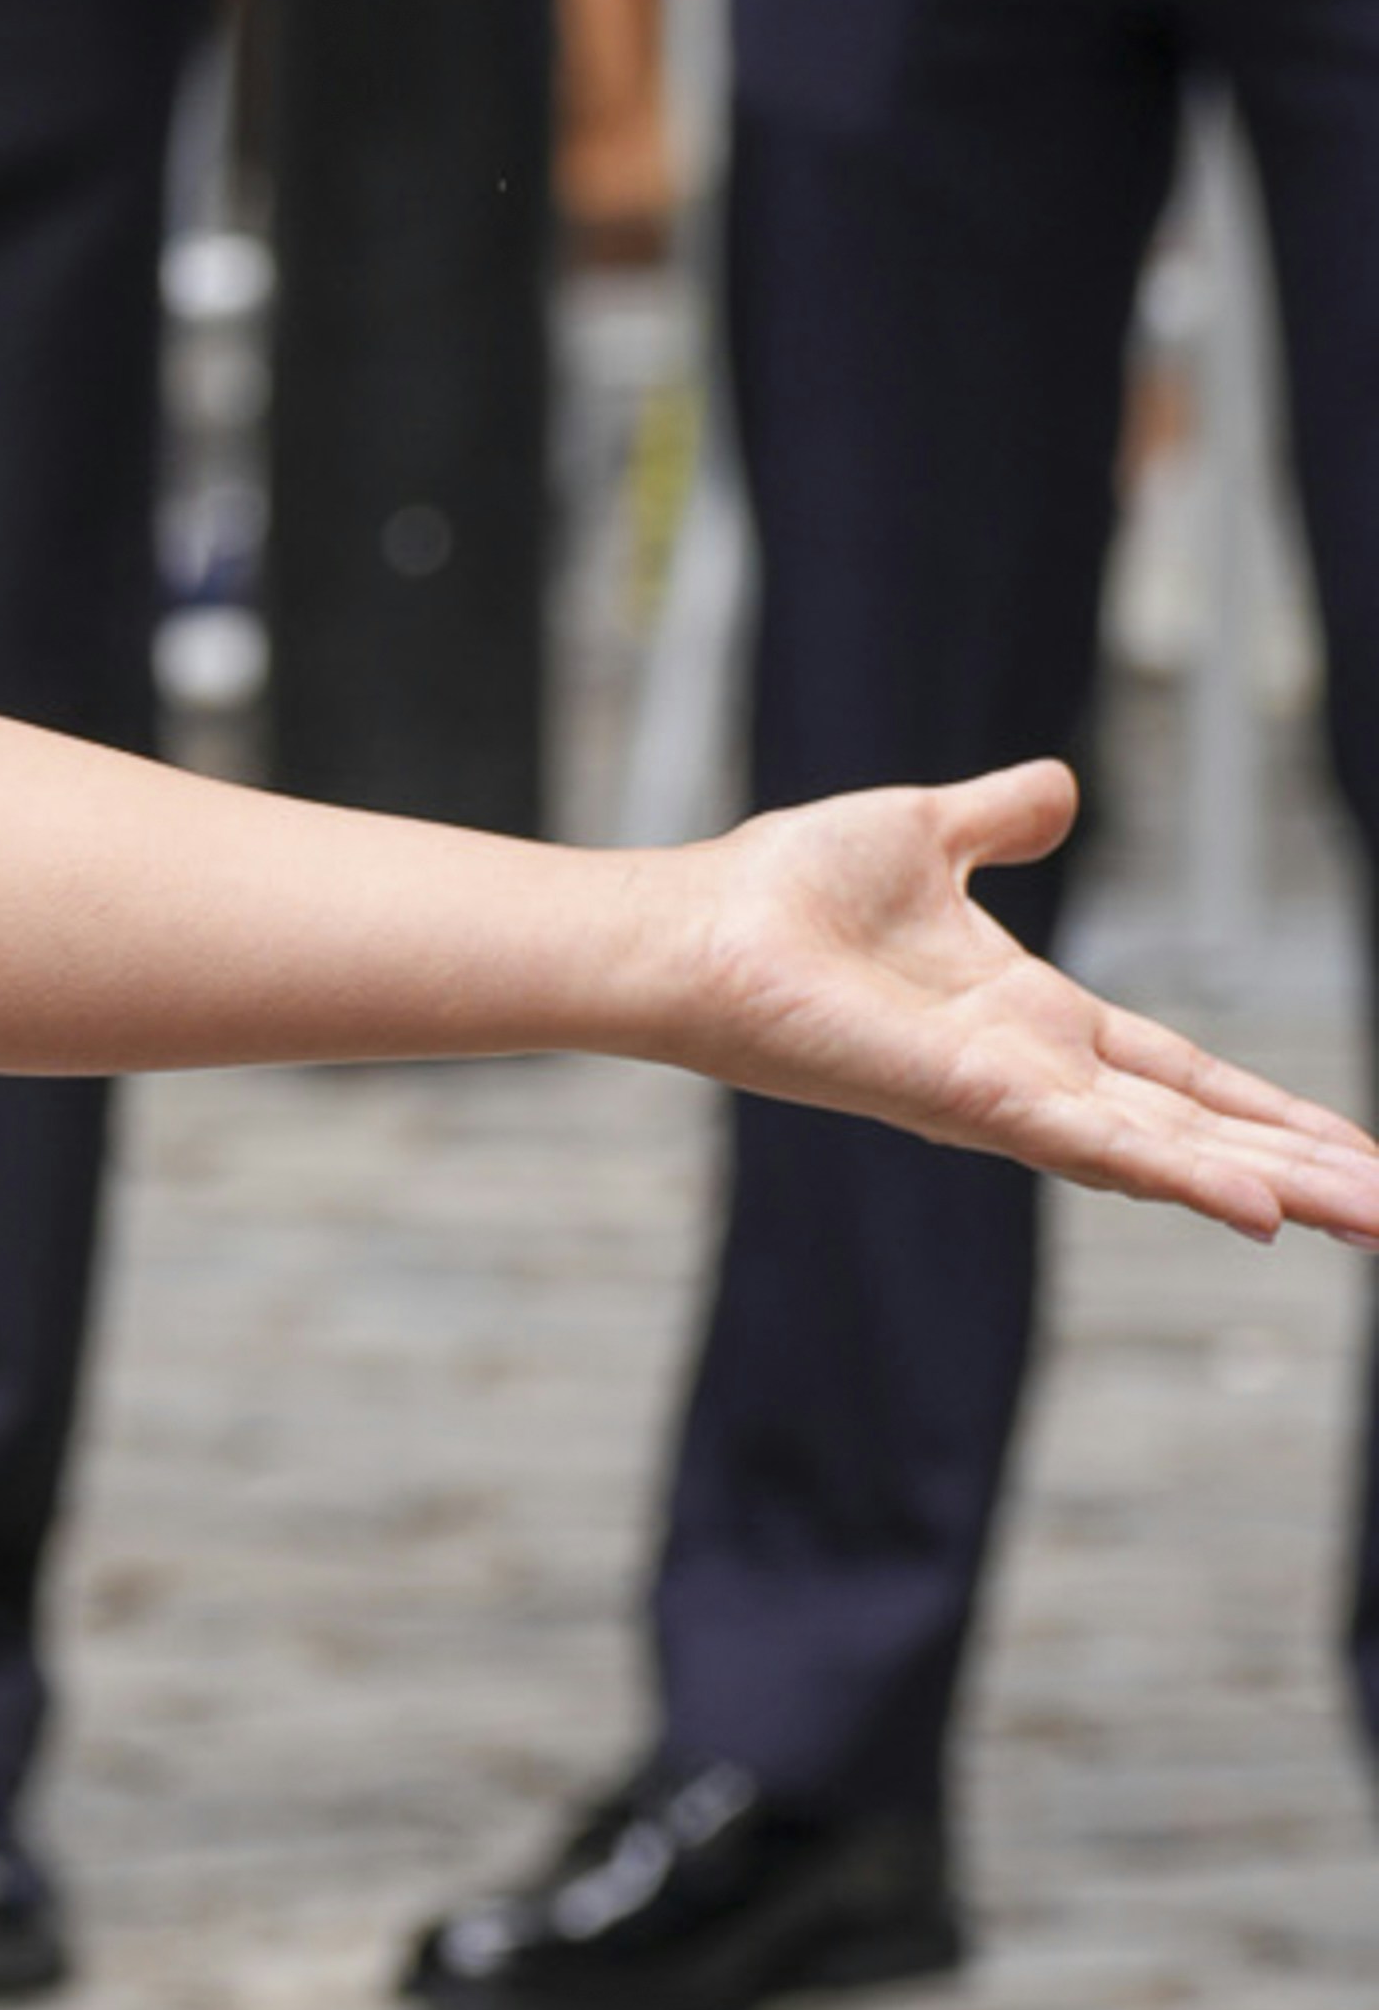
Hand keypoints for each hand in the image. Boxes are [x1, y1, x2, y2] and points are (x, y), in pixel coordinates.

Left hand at [664, 760, 1378, 1243]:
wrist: (699, 925)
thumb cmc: (788, 892)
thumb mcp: (931, 833)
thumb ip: (1002, 819)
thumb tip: (1057, 789)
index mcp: (1036, 1021)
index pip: (1182, 1078)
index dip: (1264, 1113)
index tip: (1347, 1148)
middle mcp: (1034, 1075)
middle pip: (1199, 1132)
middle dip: (1301, 1171)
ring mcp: (1006, 1100)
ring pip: (1170, 1154)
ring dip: (1274, 1187)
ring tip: (1370, 1220)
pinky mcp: (971, 1102)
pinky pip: (1099, 1145)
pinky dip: (1183, 1176)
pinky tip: (1262, 1211)